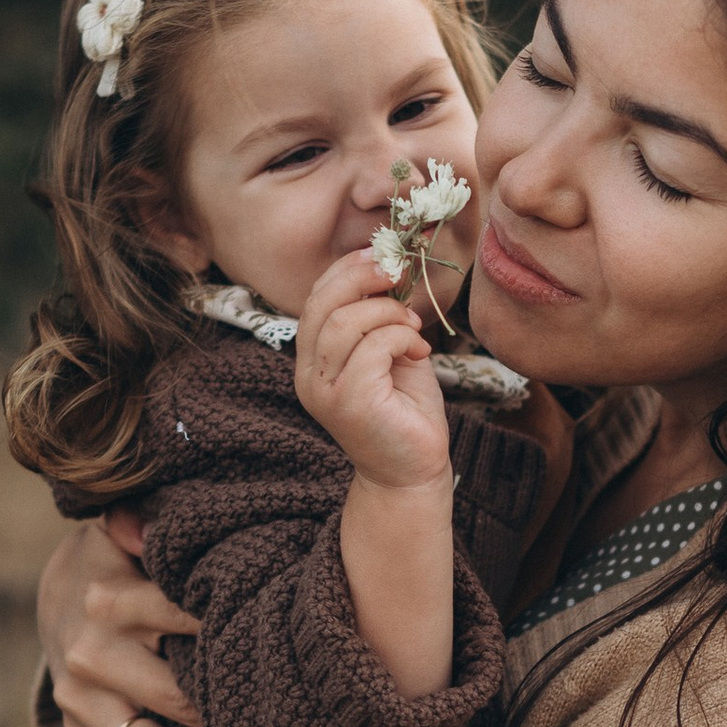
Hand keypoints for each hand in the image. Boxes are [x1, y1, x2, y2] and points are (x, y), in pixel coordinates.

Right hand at [39, 511, 264, 726]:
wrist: (57, 587)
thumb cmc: (126, 553)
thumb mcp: (136, 524)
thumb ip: (156, 519)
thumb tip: (159, 510)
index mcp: (112, 594)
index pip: (188, 618)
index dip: (242, 635)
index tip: (298, 654)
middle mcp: (92, 653)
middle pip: (178, 695)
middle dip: (238, 721)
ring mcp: (82, 703)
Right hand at [295, 252, 452, 496]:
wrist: (412, 471)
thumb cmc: (405, 410)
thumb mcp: (390, 352)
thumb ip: (379, 317)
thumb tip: (388, 267)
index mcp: (312, 359)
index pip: (315, 299)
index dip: (347, 269)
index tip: (383, 255)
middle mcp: (308, 375)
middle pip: (321, 304)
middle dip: (362, 276)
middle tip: (398, 273)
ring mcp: (324, 391)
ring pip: (345, 322)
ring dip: (388, 313)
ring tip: (413, 327)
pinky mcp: (349, 403)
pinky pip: (372, 348)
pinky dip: (401, 337)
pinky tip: (418, 353)